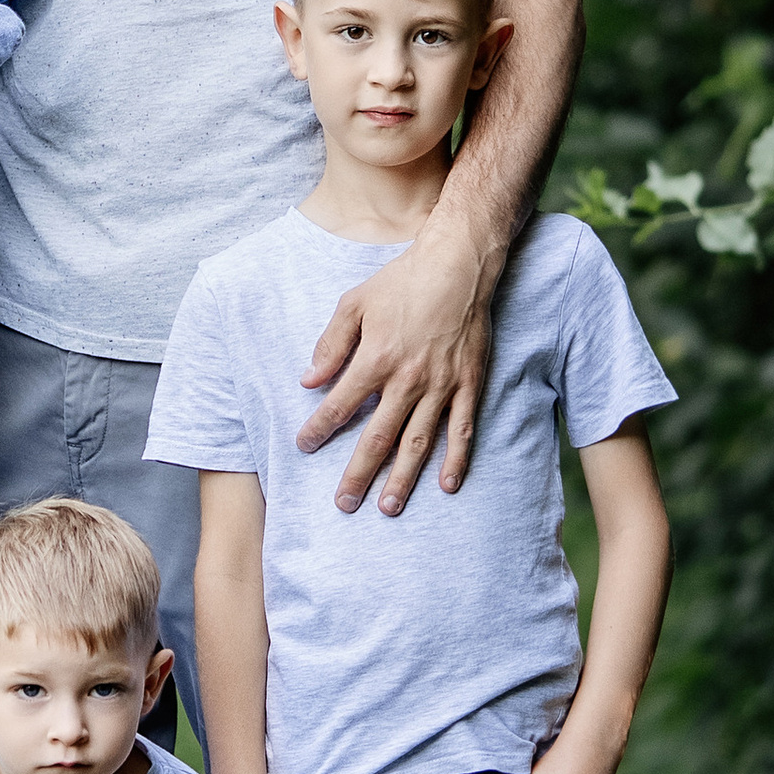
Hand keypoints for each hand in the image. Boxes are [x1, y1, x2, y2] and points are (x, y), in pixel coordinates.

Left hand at [296, 210, 494, 514]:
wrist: (457, 265)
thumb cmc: (402, 281)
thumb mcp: (354, 303)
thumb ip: (330, 345)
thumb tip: (308, 380)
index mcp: (375, 359)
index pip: (339, 405)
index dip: (318, 429)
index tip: (304, 445)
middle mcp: (407, 380)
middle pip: (377, 437)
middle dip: (358, 474)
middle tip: (343, 504)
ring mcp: (441, 386)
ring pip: (418, 442)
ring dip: (402, 478)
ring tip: (388, 507)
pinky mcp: (469, 385)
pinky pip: (461, 429)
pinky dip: (455, 459)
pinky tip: (446, 485)